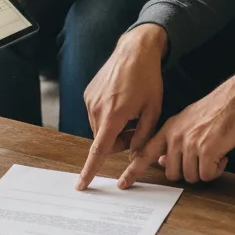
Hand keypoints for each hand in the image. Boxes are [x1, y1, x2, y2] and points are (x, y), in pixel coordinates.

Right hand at [76, 24, 167, 190]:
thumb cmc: (147, 79)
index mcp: (114, 115)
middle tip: (136, 129)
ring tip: (131, 113)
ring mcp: (90, 100)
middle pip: (103, 141)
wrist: (135, 50)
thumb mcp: (153, 110)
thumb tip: (134, 154)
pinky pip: (96, 114)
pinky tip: (122, 101)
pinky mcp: (88, 93)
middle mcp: (97, 108)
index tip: (81, 184)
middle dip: (118, 142)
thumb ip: (143, 136)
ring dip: (113, 129)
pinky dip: (108, 116)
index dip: (90, 169)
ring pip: (100, 128)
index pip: (99, 149)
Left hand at [118, 74, 234, 188]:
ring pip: (190, 177)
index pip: (145, 152)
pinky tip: (222, 156)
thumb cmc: (215, 110)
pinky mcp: (207, 151)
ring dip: (204, 171)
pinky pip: (207, 175)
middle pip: (172, 174)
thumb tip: (164, 161)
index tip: (123, 183)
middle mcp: (176, 137)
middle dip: (187, 172)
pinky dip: (216, 170)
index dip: (133, 170)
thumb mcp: (187, 122)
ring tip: (213, 154)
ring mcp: (191, 144)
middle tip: (200, 160)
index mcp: (169, 129)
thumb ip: (173, 141)